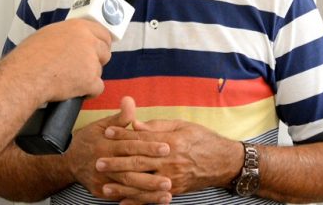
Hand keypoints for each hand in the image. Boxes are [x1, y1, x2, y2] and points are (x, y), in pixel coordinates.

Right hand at [5, 19, 111, 103]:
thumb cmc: (29, 58)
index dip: (101, 43)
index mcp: (78, 27)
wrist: (24, 77)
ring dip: (89, 76)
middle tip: (83, 67)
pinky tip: (74, 91)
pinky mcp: (91, 80)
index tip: (99, 48)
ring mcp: (91, 61)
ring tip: (69, 79)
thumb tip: (74, 40)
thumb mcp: (48, 34)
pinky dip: (88, 92)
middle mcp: (88, 41)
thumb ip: (68, 35)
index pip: (103, 33)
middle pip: (105, 51)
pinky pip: (97, 88)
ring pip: (99, 70)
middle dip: (97, 60)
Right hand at [65, 97, 173, 203]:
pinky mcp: (101, 192)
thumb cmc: (88, 140)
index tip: (167, 147)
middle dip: (150, 175)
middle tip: (170, 178)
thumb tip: (130, 100)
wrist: (68, 162)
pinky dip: (138, 200)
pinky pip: (122, 197)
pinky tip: (154, 200)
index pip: (130, 146)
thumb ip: (120, 117)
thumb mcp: (101, 125)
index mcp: (106, 145)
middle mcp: (104, 164)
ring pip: (127, 187)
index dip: (148, 146)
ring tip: (167, 193)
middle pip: (130, 170)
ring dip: (148, 192)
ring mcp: (102, 180)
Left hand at [98, 119, 243, 196]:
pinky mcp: (175, 191)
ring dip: (121, 186)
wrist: (224, 162)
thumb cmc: (203, 139)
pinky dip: (136, 202)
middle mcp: (170, 162)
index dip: (123, 136)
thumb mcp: (183, 125)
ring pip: (142, 184)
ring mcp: (172, 179)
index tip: (106, 133)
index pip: (142, 139)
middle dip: (116, 163)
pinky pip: (152, 198)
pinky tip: (122, 203)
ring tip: (104, 187)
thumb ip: (158, 126)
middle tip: (98, 163)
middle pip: (138, 163)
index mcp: (171, 142)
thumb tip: (136, 125)